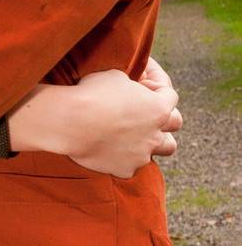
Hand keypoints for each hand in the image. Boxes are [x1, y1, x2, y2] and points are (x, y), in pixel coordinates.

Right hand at [11, 65, 181, 177]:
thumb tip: (130, 88)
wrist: (71, 122)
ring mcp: (142, 154)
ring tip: (138, 136)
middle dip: (165, 115)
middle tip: (150, 111)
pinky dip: (124, 157)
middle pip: (175, 124)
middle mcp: (156, 133)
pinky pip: (130, 165)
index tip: (144, 78)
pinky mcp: (125, 169)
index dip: (157, 84)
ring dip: (152, 141)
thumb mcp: (115, 76)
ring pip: (161, 150)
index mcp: (159, 108)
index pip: (170, 95)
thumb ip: (131, 85)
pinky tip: (111, 149)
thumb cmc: (92, 94)